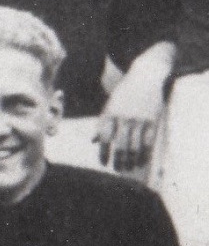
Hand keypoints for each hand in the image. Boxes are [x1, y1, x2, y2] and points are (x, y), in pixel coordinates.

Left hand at [95, 41, 174, 171]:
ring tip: (129, 168)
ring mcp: (139, 119)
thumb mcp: (110, 104)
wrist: (146, 76)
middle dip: (118, 161)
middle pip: (119, 145)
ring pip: (134, 146)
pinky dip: (144, 154)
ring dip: (131, 161)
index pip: (104, 138)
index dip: (103, 153)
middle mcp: (124, 117)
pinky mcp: (152, 120)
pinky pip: (148, 142)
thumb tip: (93, 141)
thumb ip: (102, 123)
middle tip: (118, 170)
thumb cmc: (125, 94)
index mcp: (110, 113)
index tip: (104, 163)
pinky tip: (141, 162)